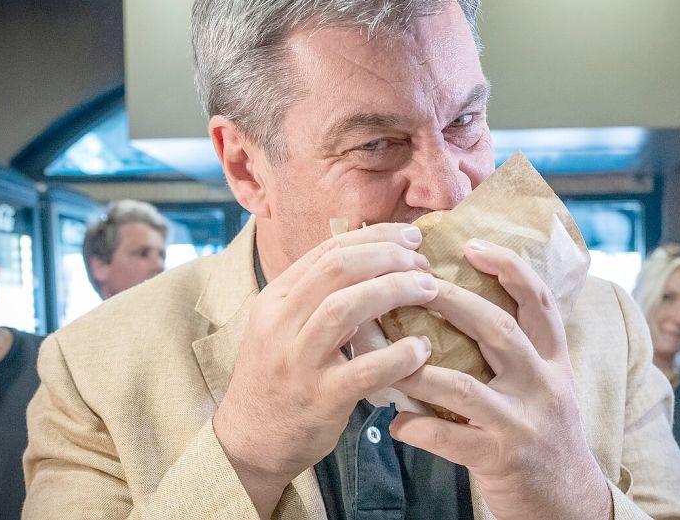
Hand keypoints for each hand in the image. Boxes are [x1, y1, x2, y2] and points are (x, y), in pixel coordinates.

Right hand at [213, 223, 435, 516]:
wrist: (249, 442)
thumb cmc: (279, 378)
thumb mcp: (285, 327)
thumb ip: (318, 295)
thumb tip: (373, 257)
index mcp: (275, 298)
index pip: (328, 250)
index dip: (375, 238)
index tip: (410, 239)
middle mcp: (280, 323)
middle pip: (338, 269)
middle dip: (388, 257)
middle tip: (423, 265)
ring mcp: (298, 360)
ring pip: (346, 308)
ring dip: (395, 291)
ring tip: (429, 291)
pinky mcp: (320, 398)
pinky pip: (364, 370)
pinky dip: (399, 355)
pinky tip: (422, 349)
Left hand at [390, 239, 610, 519]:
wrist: (568, 503)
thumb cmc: (542, 434)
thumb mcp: (544, 385)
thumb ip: (516, 351)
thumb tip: (458, 305)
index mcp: (554, 361)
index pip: (540, 302)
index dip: (509, 268)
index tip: (472, 244)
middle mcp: (545, 385)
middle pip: (499, 329)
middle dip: (451, 302)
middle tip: (411, 284)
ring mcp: (524, 422)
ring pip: (465, 385)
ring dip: (416, 369)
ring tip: (383, 357)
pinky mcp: (503, 459)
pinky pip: (450, 439)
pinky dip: (417, 428)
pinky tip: (395, 422)